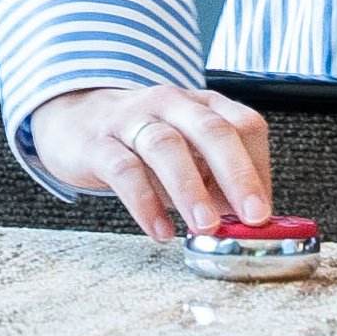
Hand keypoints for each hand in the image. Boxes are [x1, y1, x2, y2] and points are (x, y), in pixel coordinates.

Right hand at [31, 83, 277, 238]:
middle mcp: (171, 104)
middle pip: (211, 130)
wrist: (74, 117)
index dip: (259, 169)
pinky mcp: (97, 143)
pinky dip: (145, 203)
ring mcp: (132, 120)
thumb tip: (247, 222)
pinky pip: (124, 170)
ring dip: (190, 189)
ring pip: (166, 146)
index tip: (262, 211)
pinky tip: (161, 231)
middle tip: (253, 217)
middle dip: (238, 175)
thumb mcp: (187, 151)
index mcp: (203, 104)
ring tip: (206, 227)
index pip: (245, 125)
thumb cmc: (142, 141)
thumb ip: (216, 180)